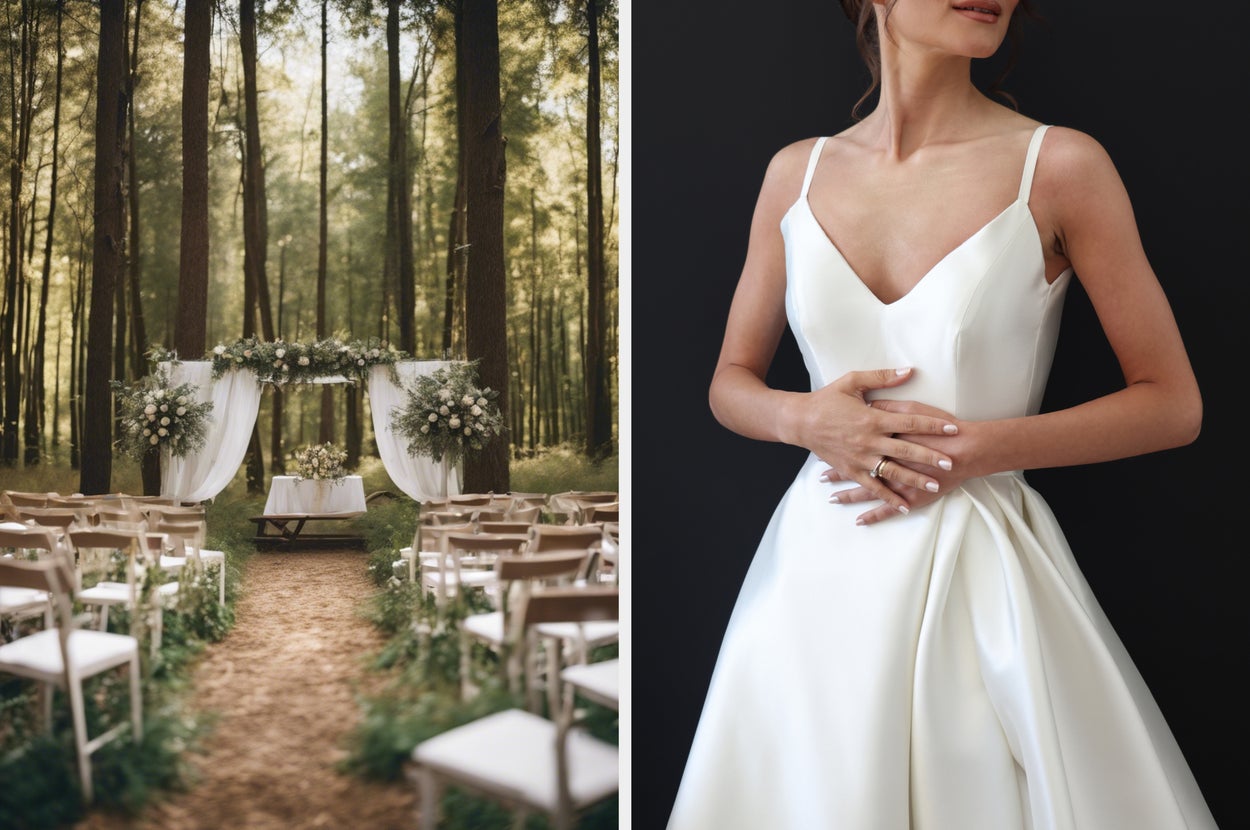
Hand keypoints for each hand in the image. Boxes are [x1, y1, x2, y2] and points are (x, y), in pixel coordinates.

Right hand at [799, 368, 957, 514]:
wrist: (800, 421)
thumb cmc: (827, 400)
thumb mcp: (852, 381)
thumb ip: (882, 377)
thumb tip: (909, 371)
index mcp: (872, 417)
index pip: (910, 421)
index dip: (933, 424)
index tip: (953, 428)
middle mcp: (869, 440)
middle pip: (907, 449)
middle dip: (931, 456)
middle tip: (951, 461)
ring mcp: (860, 458)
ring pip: (893, 471)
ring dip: (915, 479)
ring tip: (936, 484)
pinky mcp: (851, 470)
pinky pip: (873, 487)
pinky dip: (889, 497)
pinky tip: (905, 506)